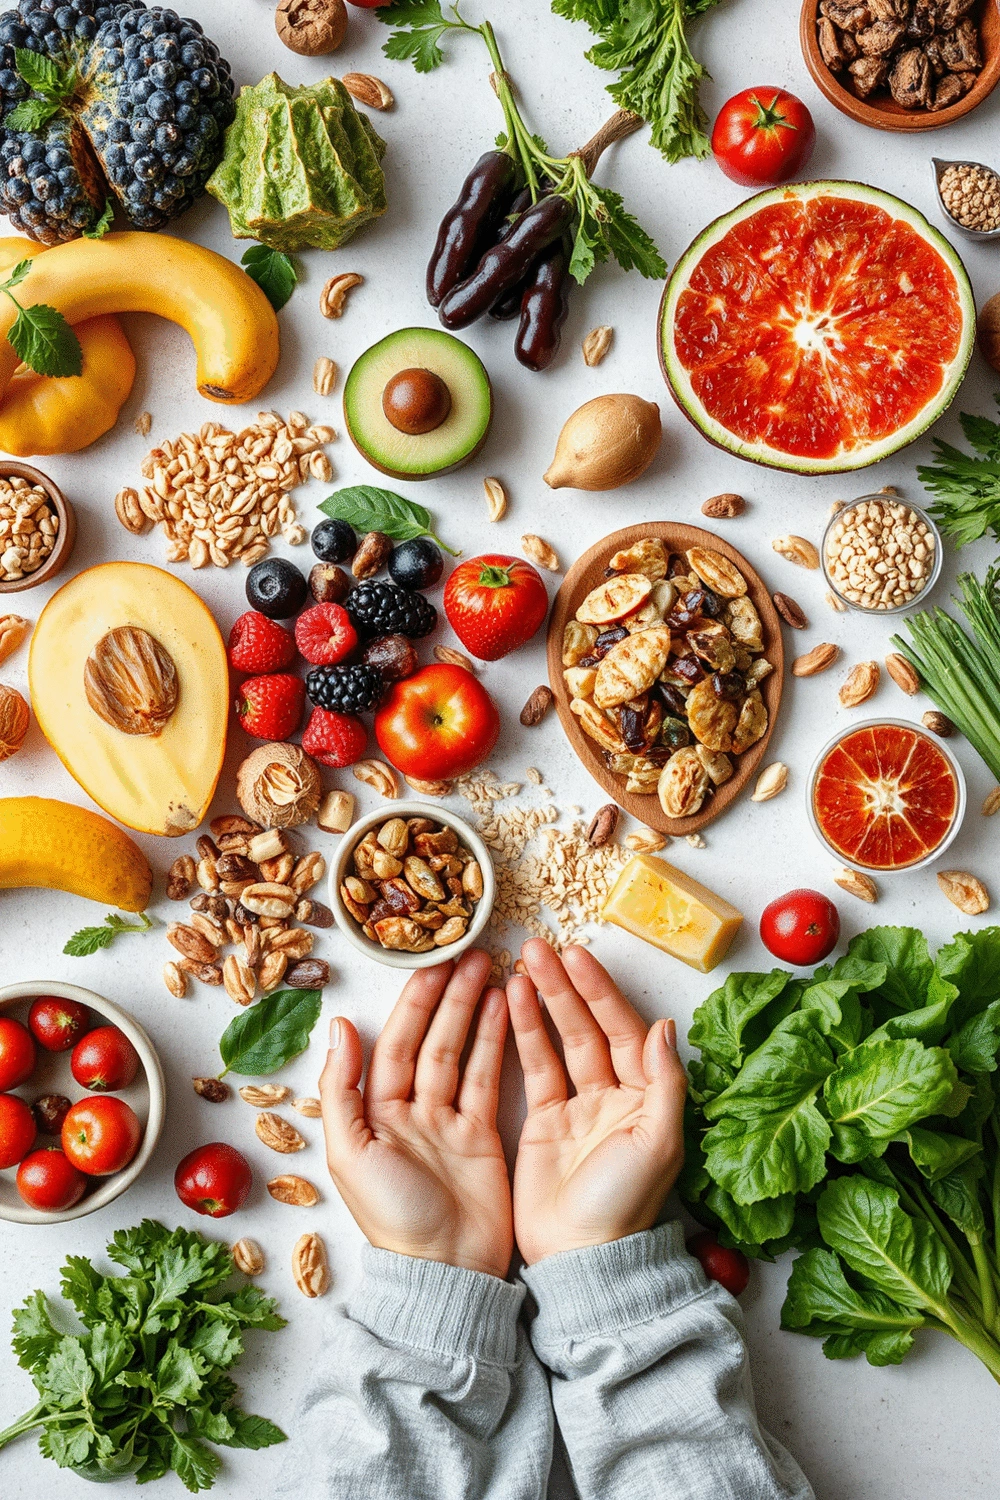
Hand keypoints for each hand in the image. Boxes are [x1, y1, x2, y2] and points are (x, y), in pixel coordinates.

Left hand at [320, 948, 512, 1278]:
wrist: (446, 1272)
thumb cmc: (393, 1219)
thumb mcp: (351, 1155)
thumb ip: (342, 1089)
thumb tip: (340, 1026)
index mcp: (375, 1113)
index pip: (396, 1043)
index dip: (414, 1002)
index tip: (433, 962)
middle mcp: (411, 1111)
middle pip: (430, 1039)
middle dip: (448, 995)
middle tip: (469, 952)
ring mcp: (449, 1122)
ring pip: (461, 1052)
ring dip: (474, 1010)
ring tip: (492, 969)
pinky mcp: (483, 1136)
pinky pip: (488, 1078)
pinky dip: (496, 1042)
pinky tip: (506, 1009)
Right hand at [506, 939, 685, 1265]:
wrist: (580, 1259)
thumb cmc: (623, 1206)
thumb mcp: (657, 1144)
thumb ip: (664, 1083)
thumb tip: (666, 1027)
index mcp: (647, 1097)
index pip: (624, 1030)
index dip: (600, 992)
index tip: (578, 957)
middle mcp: (615, 1095)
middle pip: (590, 1027)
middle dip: (566, 986)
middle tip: (539, 947)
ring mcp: (578, 1107)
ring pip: (560, 1040)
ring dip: (542, 1001)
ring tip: (519, 964)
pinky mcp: (544, 1123)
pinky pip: (534, 1068)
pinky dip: (523, 1033)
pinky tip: (509, 1001)